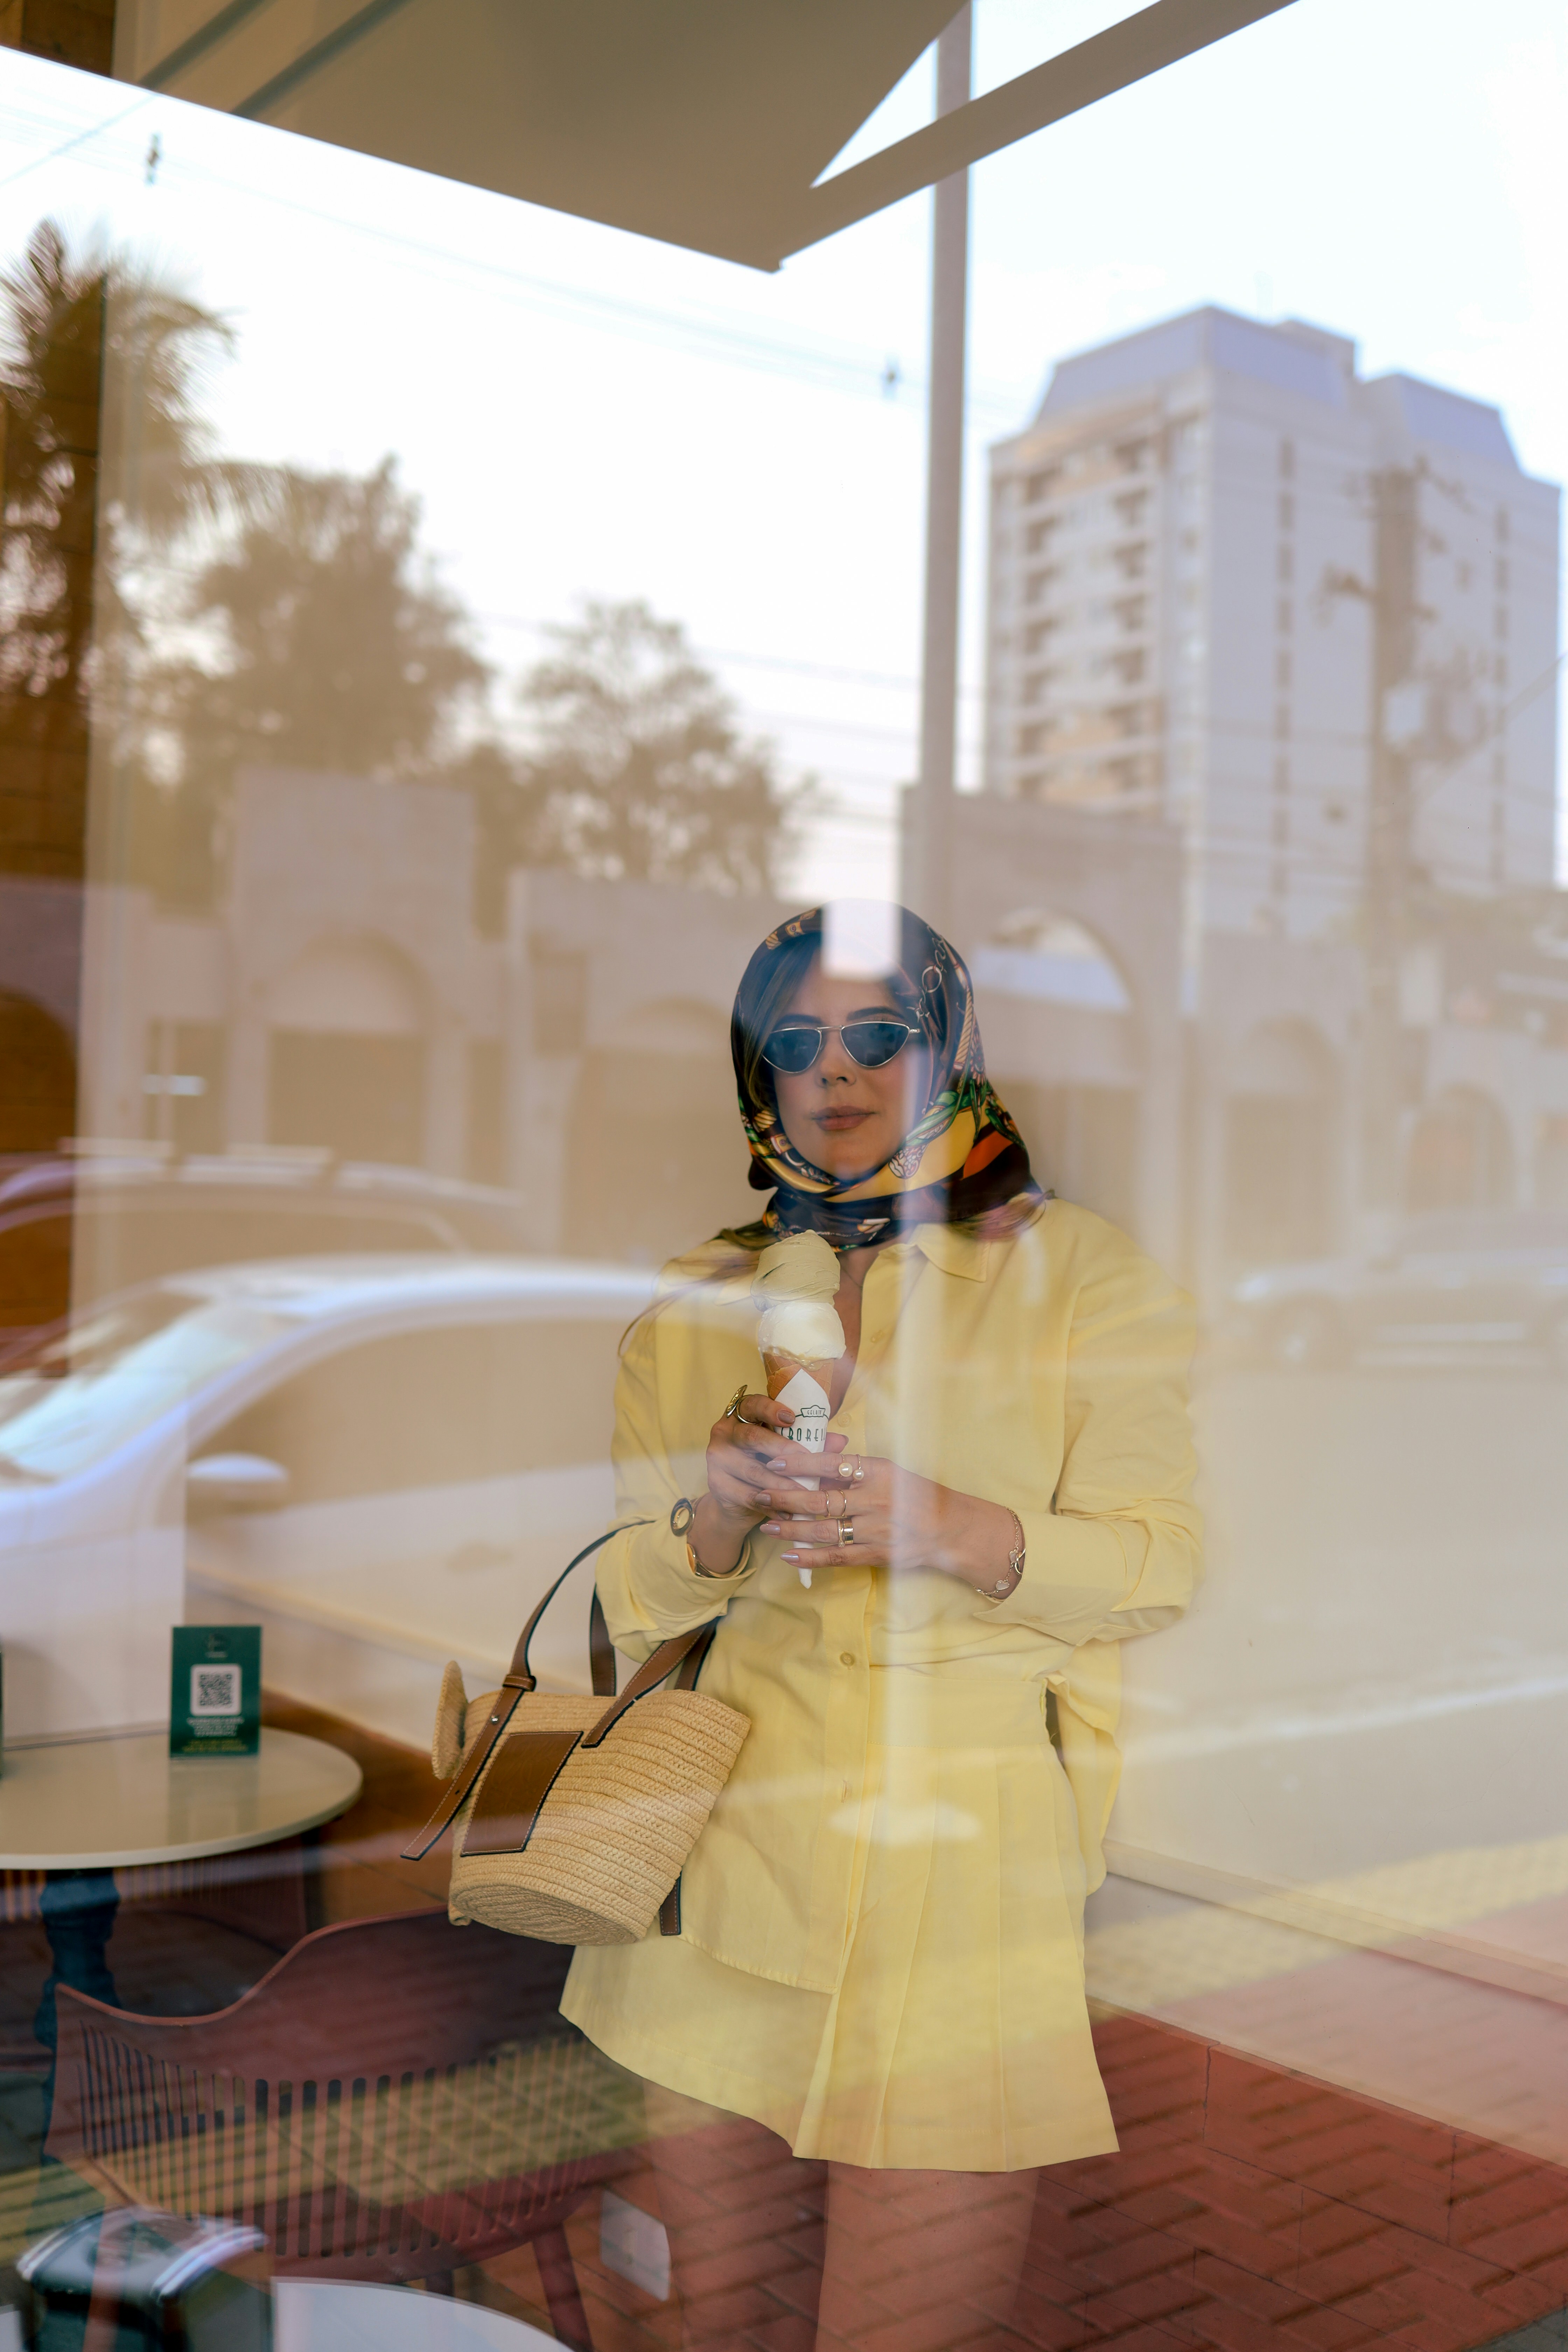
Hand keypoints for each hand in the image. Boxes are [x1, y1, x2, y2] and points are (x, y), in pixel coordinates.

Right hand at [690, 1394, 848, 1575]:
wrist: (736, 1500)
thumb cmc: (766, 1464)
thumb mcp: (787, 1450)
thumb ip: (810, 1443)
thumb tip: (841, 1440)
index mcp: (742, 1415)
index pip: (753, 1404)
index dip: (770, 1409)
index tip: (791, 1418)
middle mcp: (725, 1432)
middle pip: (751, 1437)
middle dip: (781, 1450)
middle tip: (806, 1461)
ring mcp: (717, 1458)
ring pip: (753, 1471)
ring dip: (782, 1485)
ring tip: (805, 1494)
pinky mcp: (716, 1484)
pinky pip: (748, 1495)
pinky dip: (771, 1505)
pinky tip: (789, 1513)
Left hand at [758, 1451, 1014, 1583]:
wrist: (950, 1528)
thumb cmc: (916, 1494)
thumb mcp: (889, 1472)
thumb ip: (854, 1470)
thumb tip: (814, 1464)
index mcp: (878, 1472)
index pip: (833, 1463)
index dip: (801, 1463)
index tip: (775, 1460)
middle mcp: (875, 1500)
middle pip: (822, 1498)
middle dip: (786, 1497)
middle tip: (760, 1493)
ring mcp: (875, 1530)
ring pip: (824, 1529)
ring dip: (792, 1528)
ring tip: (767, 1524)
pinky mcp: (875, 1554)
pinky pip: (836, 1557)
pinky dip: (811, 1557)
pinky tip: (789, 1555)